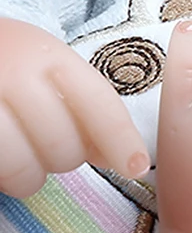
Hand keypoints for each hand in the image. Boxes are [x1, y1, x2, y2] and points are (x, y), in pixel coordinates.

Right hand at [0, 18, 149, 197]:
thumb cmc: (6, 63)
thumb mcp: (45, 67)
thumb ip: (82, 104)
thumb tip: (119, 155)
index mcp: (48, 55)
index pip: (98, 101)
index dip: (122, 140)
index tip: (137, 167)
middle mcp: (16, 75)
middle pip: (64, 143)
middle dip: (67, 159)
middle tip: (52, 150)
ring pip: (25, 167)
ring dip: (29, 177)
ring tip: (23, 162)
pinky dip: (4, 178)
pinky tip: (3, 164)